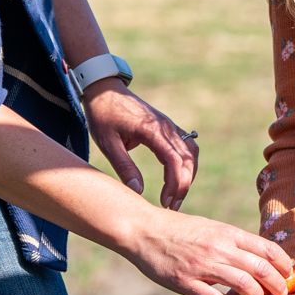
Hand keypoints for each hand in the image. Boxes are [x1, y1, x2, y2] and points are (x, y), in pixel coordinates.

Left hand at [85, 83, 197, 209]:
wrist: (105, 89)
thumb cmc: (103, 115)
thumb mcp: (108, 143)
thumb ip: (124, 166)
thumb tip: (138, 191)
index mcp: (151, 130)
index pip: (175, 160)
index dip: (175, 184)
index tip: (165, 203)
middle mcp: (166, 126)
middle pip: (188, 159)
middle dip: (184, 184)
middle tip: (171, 205)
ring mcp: (169, 125)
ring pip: (191, 152)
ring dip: (187, 175)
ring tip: (175, 195)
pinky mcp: (167, 126)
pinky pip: (186, 146)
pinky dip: (186, 164)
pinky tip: (176, 178)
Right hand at [117, 208, 293, 294]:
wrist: (144, 229)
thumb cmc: (178, 228)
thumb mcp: (210, 227)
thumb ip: (233, 240)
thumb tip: (257, 252)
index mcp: (227, 233)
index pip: (267, 248)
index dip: (283, 263)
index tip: (288, 273)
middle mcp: (219, 248)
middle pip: (262, 269)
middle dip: (277, 285)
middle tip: (281, 294)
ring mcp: (203, 266)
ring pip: (244, 285)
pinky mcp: (187, 283)